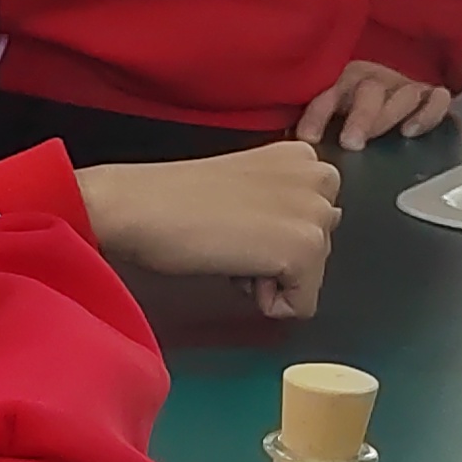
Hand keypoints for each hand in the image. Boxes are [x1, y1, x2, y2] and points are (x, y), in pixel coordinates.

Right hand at [77, 143, 343, 317]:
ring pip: (311, 278)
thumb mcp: (247, 185)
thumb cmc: (175, 199)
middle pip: (319, 250)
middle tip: (231, 235)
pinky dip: (267, 303)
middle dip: (277, 255)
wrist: (141, 207)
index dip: (271, 232)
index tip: (236, 218)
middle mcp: (320, 176)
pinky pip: (301, 306)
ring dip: (270, 277)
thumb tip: (303, 236)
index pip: (313, 220)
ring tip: (230, 247)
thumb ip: (282, 200)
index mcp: (303, 156)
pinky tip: (236, 268)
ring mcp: (316, 213)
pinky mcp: (306, 249)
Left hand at [293, 60, 453, 151]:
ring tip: (387, 138)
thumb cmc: (347, 112)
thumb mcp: (325, 116)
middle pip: (369, 91)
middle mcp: (373, 79)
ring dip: (391, 116)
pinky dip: (429, 112)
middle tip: (352, 143)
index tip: (307, 139)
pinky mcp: (428, 95)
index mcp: (341, 80)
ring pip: (403, 94)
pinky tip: (413, 131)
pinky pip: (436, 98)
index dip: (316, 115)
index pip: (327, 92)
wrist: (383, 95)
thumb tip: (290, 154)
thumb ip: (311, 129)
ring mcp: (402, 86)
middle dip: (361, 117)